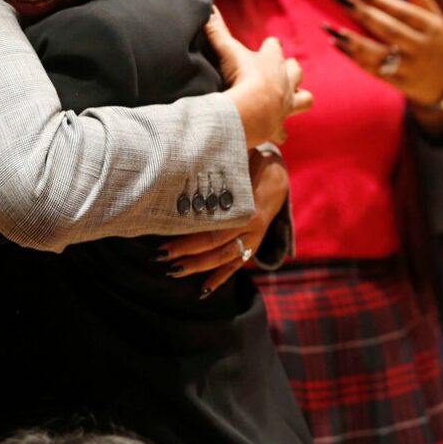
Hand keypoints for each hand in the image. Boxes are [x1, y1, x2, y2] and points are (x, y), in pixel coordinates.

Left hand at [158, 148, 288, 296]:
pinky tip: (204, 290)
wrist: (281, 174)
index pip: (216, 226)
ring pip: (225, 259)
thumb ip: (226, 159)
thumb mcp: (246, 154)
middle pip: (217, 245)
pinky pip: (236, 265)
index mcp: (249, 205)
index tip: (166, 235)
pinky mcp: (252, 244)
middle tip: (161, 255)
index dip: (192, 235)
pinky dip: (221, 278)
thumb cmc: (256, 160)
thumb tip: (195, 153)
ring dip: (199, 267)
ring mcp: (253, 238)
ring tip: (173, 271)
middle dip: (188, 252)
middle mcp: (252, 226)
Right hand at [206, 6, 312, 147]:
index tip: (268, 44)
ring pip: (304, 99)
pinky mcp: (279, 127)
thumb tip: (208, 7)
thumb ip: (218, 31)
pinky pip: (282, 133)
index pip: (275, 46)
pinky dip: (277, 133)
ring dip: (298, 99)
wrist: (252, 110)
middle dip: (292, 70)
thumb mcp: (228, 51)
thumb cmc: (243, 76)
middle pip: (296, 71)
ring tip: (288, 101)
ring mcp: (285, 105)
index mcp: (273, 60)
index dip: (271, 45)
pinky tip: (272, 134)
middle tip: (281, 72)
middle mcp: (285, 81)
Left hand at [323, 0, 442, 120]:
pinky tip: (336, 44)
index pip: (400, 10)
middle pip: (387, 29)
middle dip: (362, 13)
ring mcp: (409, 67)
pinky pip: (373, 70)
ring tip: (331, 28)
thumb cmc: (436, 44)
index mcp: (430, 27)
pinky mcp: (399, 83)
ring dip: (353, 41)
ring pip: (378, 53)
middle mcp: (420, 47)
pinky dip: (353, 57)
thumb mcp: (436, 19)